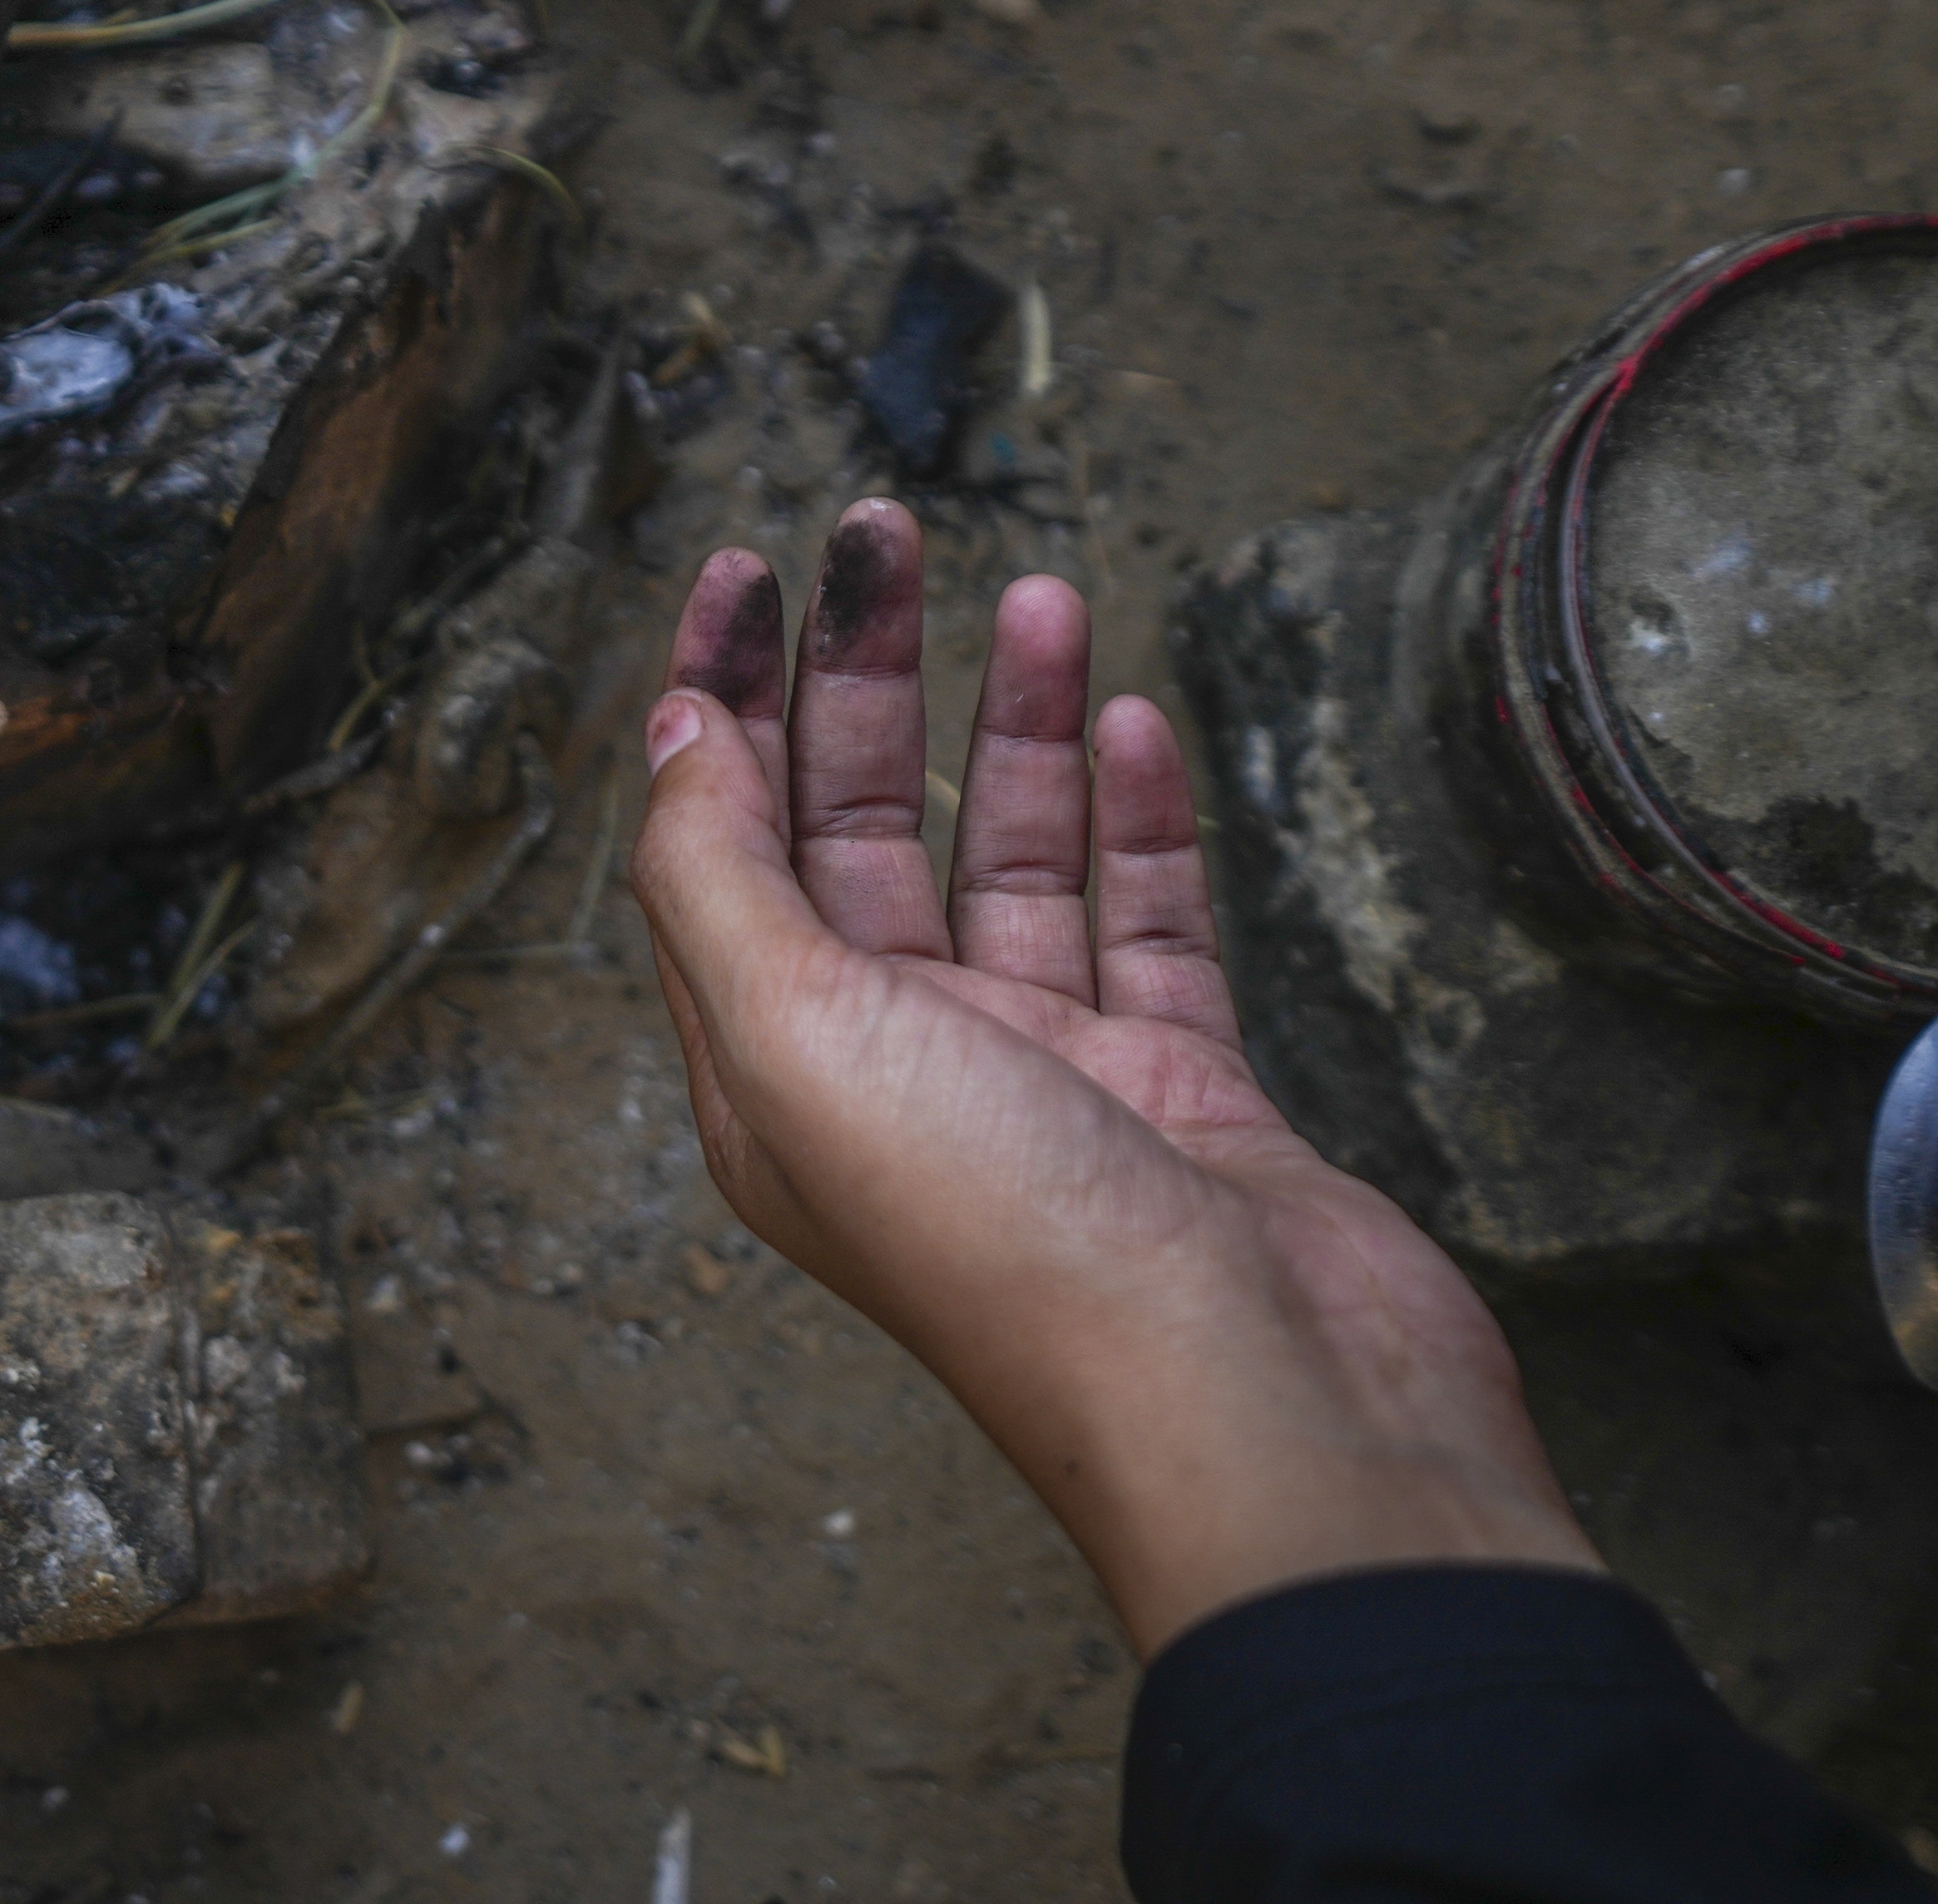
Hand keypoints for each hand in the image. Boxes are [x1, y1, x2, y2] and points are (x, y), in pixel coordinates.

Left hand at [628, 501, 1601, 1653]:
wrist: (1268, 1412)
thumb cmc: (1018, 1249)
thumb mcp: (797, 1041)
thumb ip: (718, 884)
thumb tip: (670, 739)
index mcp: (775, 1077)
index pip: (720, 843)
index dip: (719, 696)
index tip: (747, 566)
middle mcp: (899, 1073)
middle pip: (855, 828)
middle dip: (861, 671)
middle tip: (885, 526)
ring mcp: (1048, 1080)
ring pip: (1009, 857)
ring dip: (1012, 720)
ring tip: (1039, 587)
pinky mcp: (1183, 1089)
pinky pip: (1146, 923)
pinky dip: (1134, 819)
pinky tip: (1130, 720)